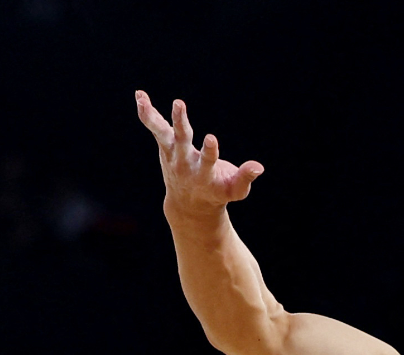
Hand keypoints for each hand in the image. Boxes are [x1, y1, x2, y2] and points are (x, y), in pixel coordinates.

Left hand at [135, 91, 264, 216]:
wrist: (189, 204)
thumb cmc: (218, 193)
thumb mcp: (235, 191)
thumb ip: (245, 178)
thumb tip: (258, 167)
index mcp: (204, 175)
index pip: (207, 161)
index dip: (210, 150)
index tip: (211, 138)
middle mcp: (185, 163)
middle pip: (182, 140)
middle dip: (181, 122)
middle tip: (179, 103)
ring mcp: (173, 154)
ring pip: (162, 133)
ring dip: (153, 116)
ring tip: (142, 100)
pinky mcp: (166, 146)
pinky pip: (155, 127)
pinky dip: (147, 112)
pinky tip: (140, 96)